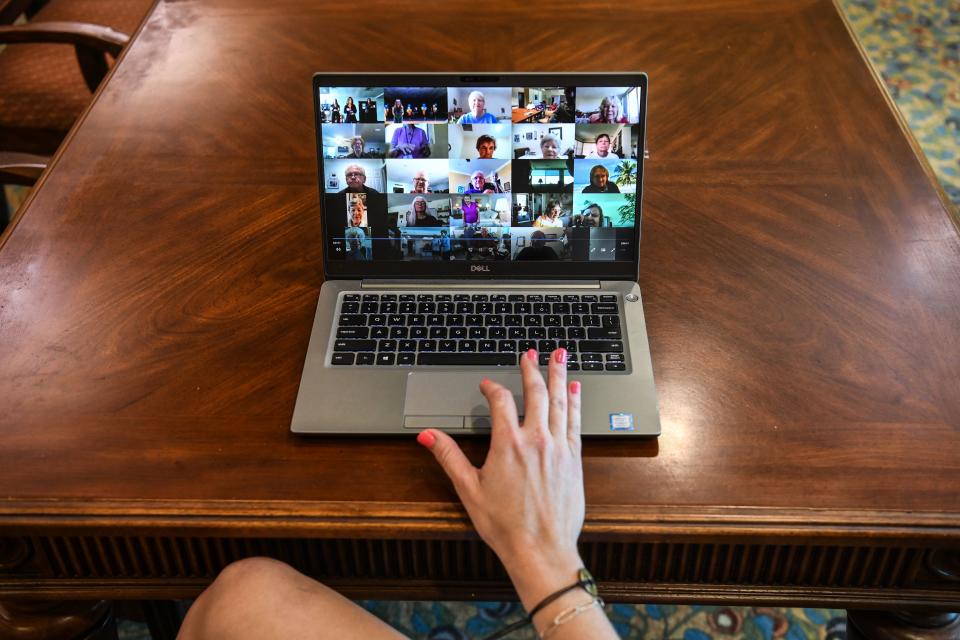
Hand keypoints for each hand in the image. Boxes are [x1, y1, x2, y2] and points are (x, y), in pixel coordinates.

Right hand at [417, 348, 583, 607]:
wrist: (541, 550)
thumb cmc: (505, 525)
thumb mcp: (468, 489)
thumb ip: (449, 457)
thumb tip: (427, 435)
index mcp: (508, 444)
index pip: (501, 402)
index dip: (492, 388)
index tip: (487, 384)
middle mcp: (536, 440)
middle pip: (536, 392)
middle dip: (533, 369)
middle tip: (531, 352)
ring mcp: (558, 448)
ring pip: (561, 401)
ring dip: (559, 375)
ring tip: (560, 355)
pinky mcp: (574, 459)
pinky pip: (575, 421)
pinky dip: (576, 402)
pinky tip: (576, 389)